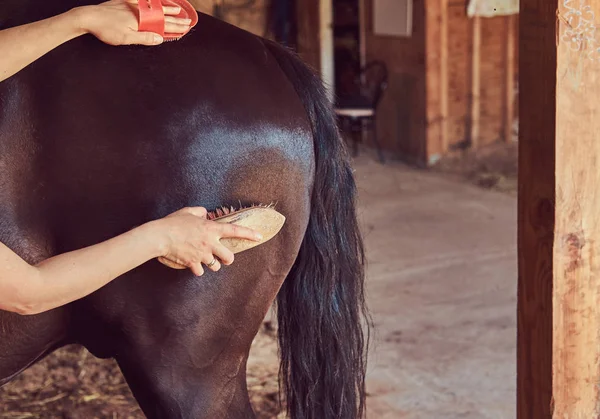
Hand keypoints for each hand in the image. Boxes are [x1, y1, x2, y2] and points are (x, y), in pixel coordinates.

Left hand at [76, 0, 191, 45]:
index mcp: (141, 20)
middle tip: (187, 19)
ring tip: (176, 7)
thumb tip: (160, 38)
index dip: (176, 26)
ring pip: (154, 6)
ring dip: (166, 7)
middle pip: (161, 14)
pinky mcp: (124, 2)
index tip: (186, 27)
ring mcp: (131, 5)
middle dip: (175, 18)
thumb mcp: (126, 38)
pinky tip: (155, 0)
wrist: (88, 17)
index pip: (164, 24)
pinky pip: (142, 0)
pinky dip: (152, 0)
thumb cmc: (106, 29)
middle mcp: (139, 10)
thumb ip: (144, 38)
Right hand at [155, 207, 262, 275]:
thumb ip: (200, 212)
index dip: (249, 233)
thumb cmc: (173, 223)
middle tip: (223, 257)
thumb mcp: (188, 211)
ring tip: (204, 259)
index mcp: (211, 229)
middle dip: (227, 259)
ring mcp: (202, 255)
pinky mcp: (193, 264)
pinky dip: (197, 269)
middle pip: (229, 258)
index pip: (235, 230)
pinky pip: (200, 271)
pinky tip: (192, 263)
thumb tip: (205, 214)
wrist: (159, 236)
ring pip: (215, 266)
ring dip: (212, 264)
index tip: (259, 236)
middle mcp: (210, 243)